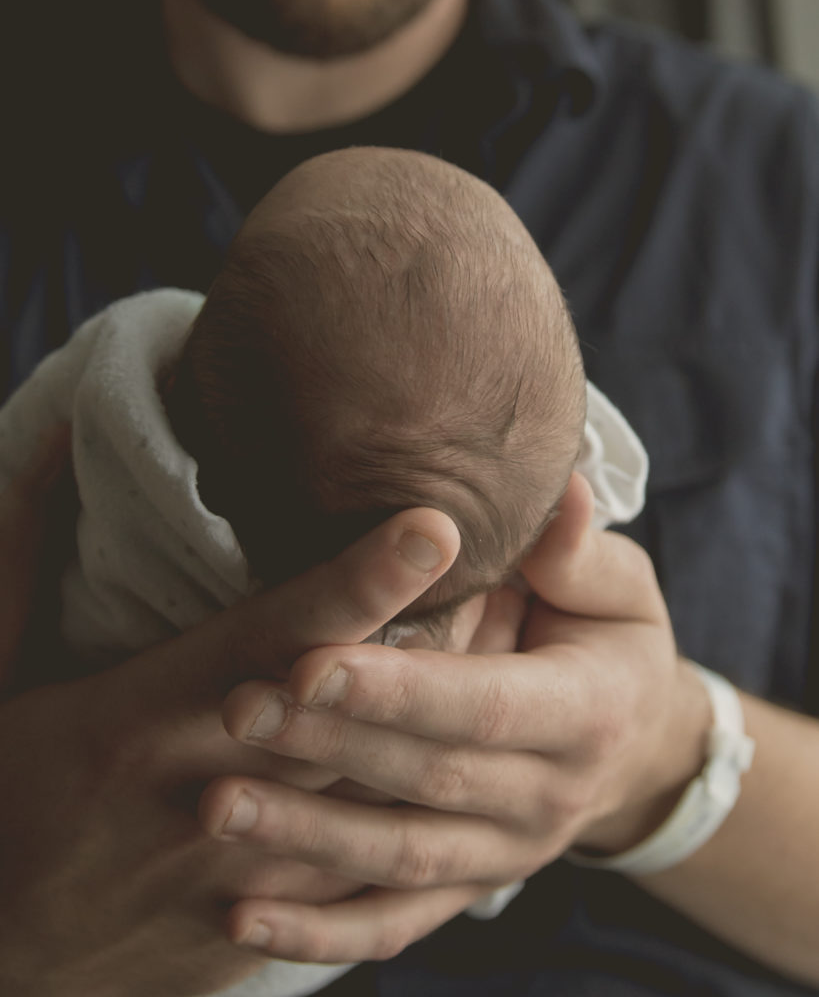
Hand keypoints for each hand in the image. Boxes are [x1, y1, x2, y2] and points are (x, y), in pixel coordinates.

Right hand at [0, 433, 459, 996]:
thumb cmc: (4, 788)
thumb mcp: (5, 678)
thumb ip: (28, 563)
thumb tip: (57, 442)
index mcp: (139, 718)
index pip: (272, 635)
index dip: (358, 581)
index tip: (435, 524)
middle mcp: (203, 790)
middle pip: (354, 709)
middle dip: (443, 642)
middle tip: (515, 570)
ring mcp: (237, 868)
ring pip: (377, 788)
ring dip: (449, 720)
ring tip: (516, 645)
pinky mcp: (253, 921)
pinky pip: (358, 872)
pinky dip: (416, 808)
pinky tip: (466, 760)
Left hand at [208, 473, 710, 962]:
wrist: (636, 746)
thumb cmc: (612, 645)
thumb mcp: (619, 590)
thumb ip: (578, 553)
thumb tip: (561, 491)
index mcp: (587, 715)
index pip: (484, 706)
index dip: (400, 691)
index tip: (309, 663)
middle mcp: (547, 799)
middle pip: (426, 780)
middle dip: (328, 746)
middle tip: (237, 711)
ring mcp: (506, 856)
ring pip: (399, 860)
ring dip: (306, 838)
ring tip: (218, 806)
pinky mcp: (469, 889)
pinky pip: (394, 922)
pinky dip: (321, 933)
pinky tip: (244, 919)